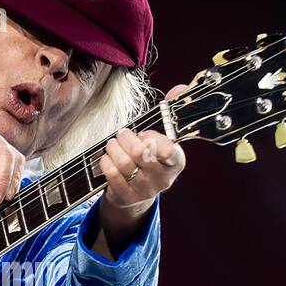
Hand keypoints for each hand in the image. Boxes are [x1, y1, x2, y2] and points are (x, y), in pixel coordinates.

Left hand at [98, 83, 188, 211]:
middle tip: (121, 134)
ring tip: (112, 144)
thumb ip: (170, 112)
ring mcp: (145, 190)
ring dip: (114, 148)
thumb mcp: (162, 137)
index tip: (145, 134)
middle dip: (126, 138)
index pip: (169, 150)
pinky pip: (112, 174)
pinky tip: (107, 158)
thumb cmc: (149, 157)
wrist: (136, 193)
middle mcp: (164, 179)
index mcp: (176, 161)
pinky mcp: (127, 198)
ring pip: (124, 163)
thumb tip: (180, 88)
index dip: (152, 138)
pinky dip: (106, 162)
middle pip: (141, 153)